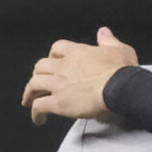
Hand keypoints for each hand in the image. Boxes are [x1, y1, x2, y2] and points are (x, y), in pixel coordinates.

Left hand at [22, 27, 138, 124]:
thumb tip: (103, 32)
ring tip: (29, 101)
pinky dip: (35, 113)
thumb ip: (109, 41)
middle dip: (38, 74)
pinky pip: (39, 106)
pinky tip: (38, 119)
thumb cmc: (122, 71)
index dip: (52, 55)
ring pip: (34, 84)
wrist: (120, 88)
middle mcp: (63, 66)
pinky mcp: (58, 102)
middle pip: (40, 66)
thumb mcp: (120, 50)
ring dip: (30, 93)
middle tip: (39, 83)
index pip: (57, 48)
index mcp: (77, 52)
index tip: (53, 62)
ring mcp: (58, 84)